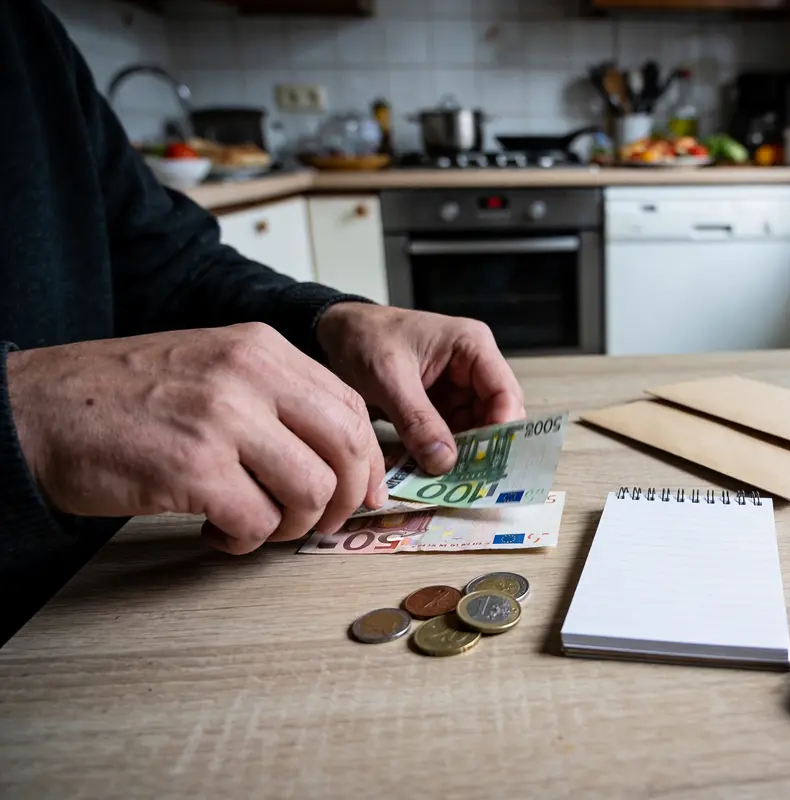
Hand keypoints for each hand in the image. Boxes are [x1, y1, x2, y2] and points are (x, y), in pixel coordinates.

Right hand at [6, 323, 384, 553]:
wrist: (35, 408)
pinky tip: (217, 532)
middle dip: (345, 500)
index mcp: (261, 348)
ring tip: (255, 526)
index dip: (368, 461)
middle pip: (348, 448)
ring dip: (292, 526)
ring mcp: (221, 419)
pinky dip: (245, 542)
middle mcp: (249, 376)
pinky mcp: (191, 469)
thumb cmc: (122, 396)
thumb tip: (340, 457)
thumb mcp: (211, 367)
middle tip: (318, 523)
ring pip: (312, 492)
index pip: (351, 406)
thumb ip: (275, 398)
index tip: (364, 493)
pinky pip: (257, 524)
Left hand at [316, 304, 524, 473]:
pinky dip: (445, 455)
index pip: (505, 392)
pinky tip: (435, 475)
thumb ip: (417, 420)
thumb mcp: (389, 378)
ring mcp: (460, 389)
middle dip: (485, 448)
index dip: (503, 429)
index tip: (487, 462)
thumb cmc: (365, 339)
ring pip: (477, 431)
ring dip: (465, 456)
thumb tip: (445, 463)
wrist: (338, 333)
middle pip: (497, 415)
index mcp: (473, 346)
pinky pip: (454, 436)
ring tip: (452, 484)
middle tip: (471, 482)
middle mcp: (475, 368)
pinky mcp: (444, 407)